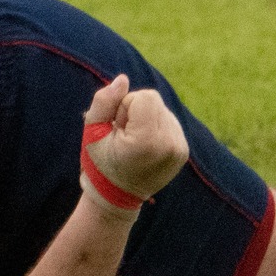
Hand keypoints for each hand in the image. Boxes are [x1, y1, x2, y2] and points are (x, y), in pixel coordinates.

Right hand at [82, 75, 188, 199]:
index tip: (118, 130)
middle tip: (124, 137)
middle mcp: (169, 144)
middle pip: (155, 100)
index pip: (145, 97)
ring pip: (163, 110)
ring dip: (146, 120)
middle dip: (135, 112)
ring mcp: (179, 149)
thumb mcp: (92, 131)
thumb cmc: (99, 162)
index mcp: (148, 140)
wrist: (116, 196)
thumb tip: (123, 79)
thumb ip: (104, 101)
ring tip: (134, 143)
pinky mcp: (183, 151)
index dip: (125, 107)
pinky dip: (156, 128)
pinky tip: (145, 147)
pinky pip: (170, 122)